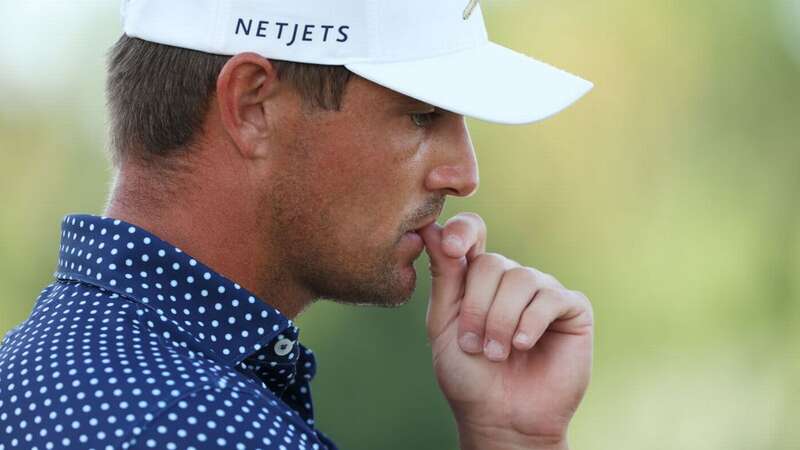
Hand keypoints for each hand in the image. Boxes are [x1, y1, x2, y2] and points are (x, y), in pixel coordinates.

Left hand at [417, 213, 593, 448]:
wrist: (502, 418)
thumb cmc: (468, 375)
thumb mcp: (443, 324)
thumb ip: (443, 276)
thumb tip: (432, 228)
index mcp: (476, 277)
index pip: (472, 232)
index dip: (463, 231)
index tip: (453, 247)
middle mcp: (511, 278)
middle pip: (492, 263)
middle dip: (476, 308)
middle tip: (473, 345)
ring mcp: (542, 291)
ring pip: (521, 280)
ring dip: (501, 321)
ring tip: (496, 354)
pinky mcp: (571, 308)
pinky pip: (550, 299)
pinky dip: (530, 323)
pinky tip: (523, 345)